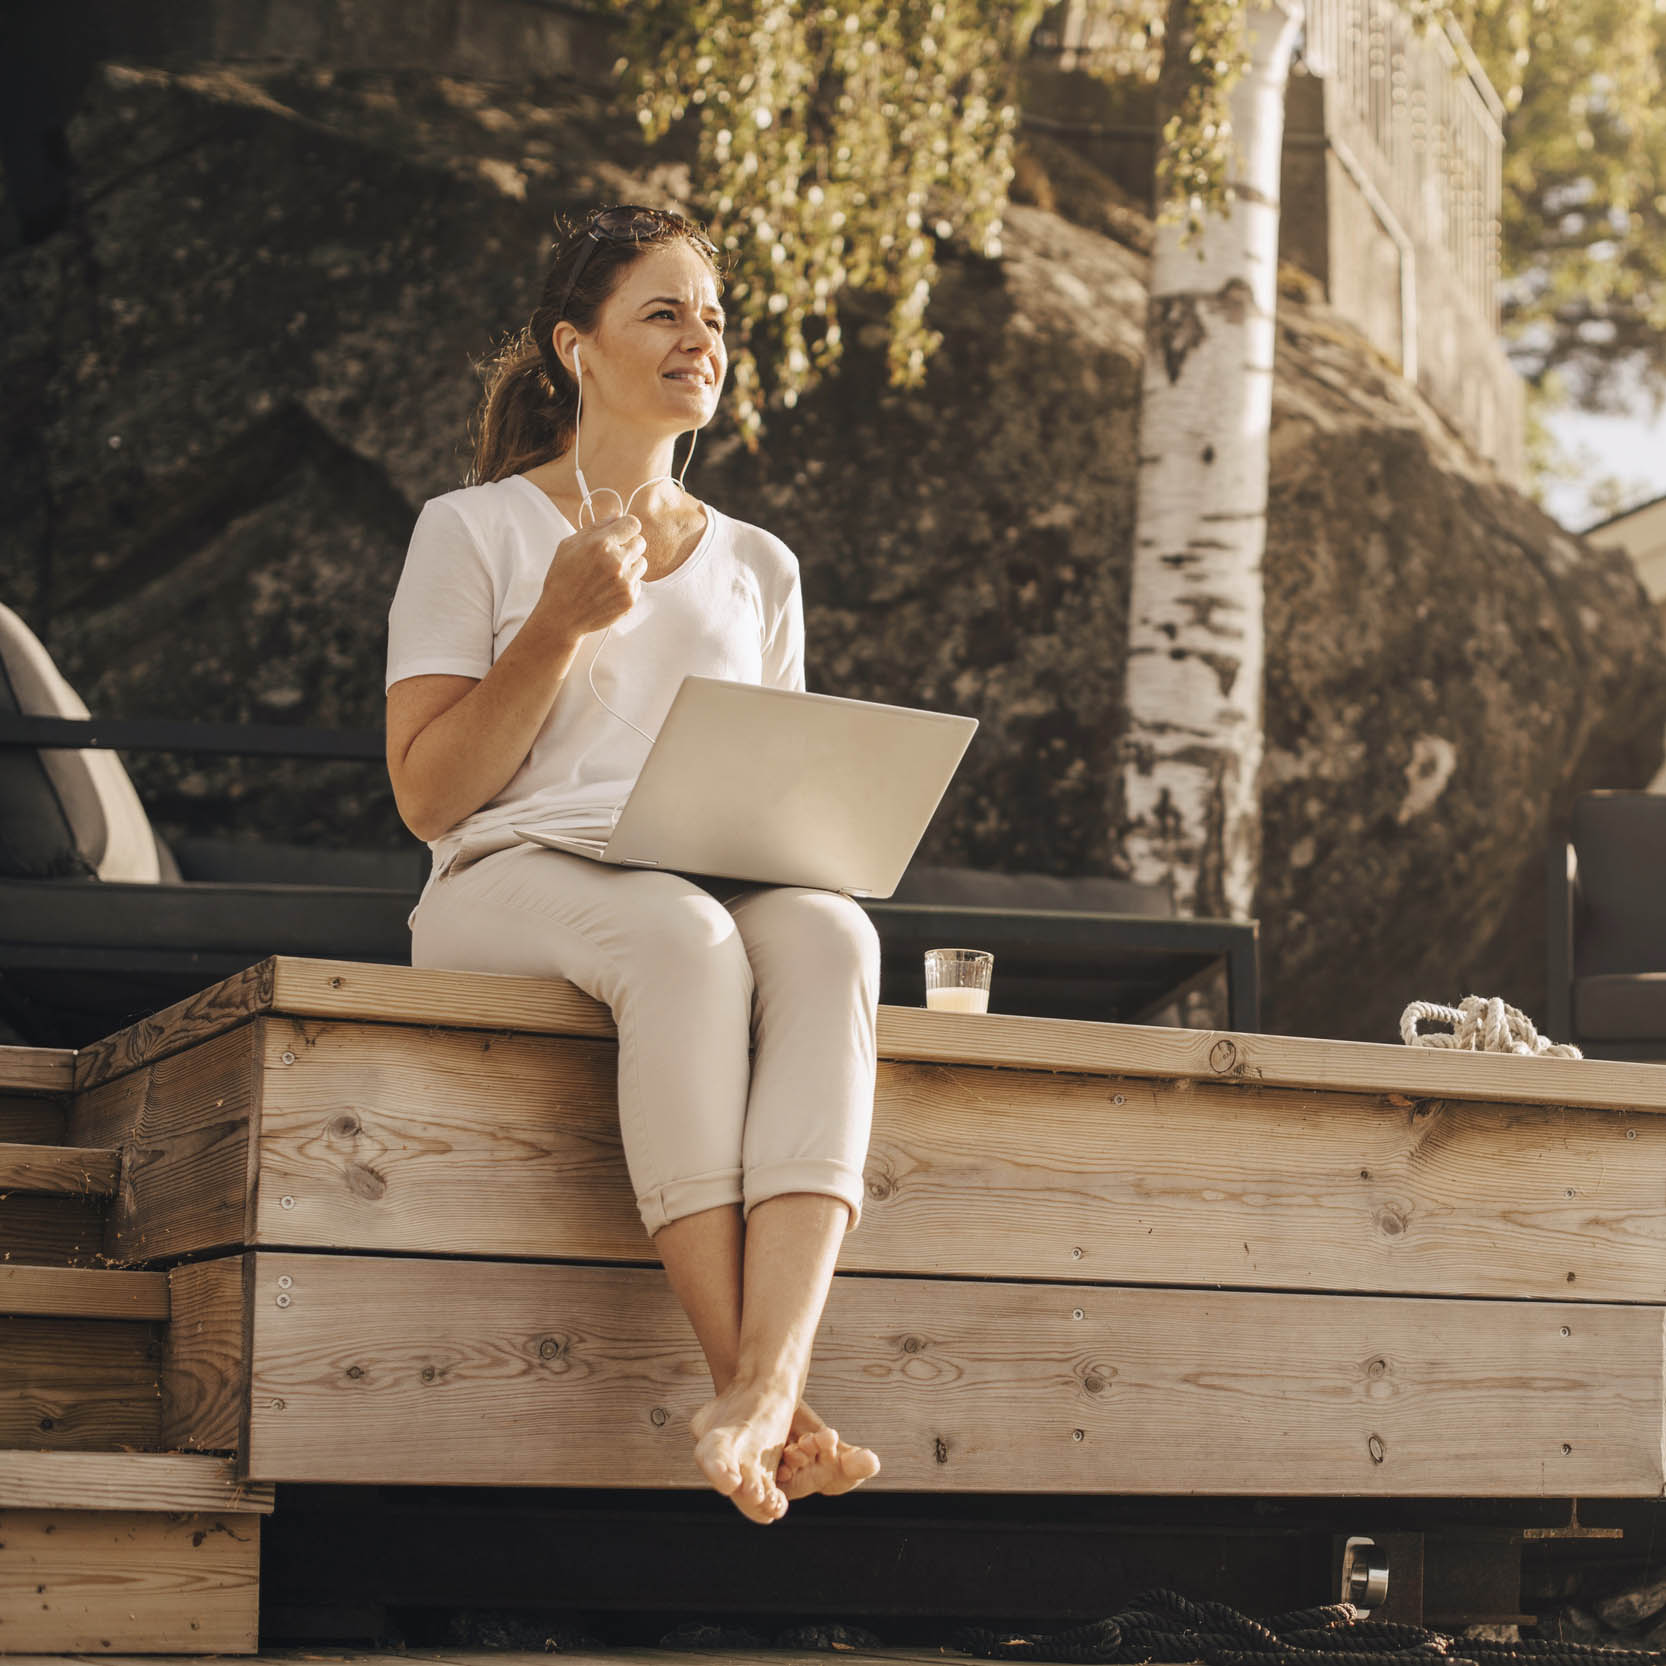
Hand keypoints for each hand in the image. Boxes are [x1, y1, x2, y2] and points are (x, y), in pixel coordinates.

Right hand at [535, 512, 648, 637]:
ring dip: (630, 565)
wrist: (562, 616)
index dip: (626, 527)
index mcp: (601, 544)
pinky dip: (628, 583)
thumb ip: (595, 527)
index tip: (621, 533)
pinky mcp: (630, 598)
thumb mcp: (569, 545)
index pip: (633, 524)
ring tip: (610, 574)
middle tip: (613, 555)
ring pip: (642, 563)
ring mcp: (625, 582)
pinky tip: (609, 589)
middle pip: (641, 542)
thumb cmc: (562, 579)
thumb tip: (617, 515)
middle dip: (628, 546)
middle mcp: (616, 562)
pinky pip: (638, 582)